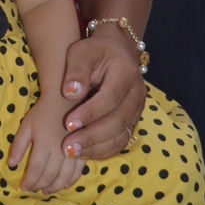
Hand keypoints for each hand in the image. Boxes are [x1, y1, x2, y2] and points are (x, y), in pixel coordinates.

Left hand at [8, 98, 84, 193]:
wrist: (64, 98)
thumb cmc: (43, 111)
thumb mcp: (27, 125)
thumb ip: (18, 145)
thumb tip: (11, 165)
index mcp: (44, 143)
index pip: (35, 170)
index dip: (29, 181)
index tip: (23, 187)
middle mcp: (60, 150)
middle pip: (49, 176)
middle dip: (40, 186)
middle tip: (33, 189)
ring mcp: (74, 151)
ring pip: (64, 177)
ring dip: (54, 187)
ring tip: (46, 190)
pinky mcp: (84, 150)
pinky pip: (78, 171)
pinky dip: (70, 181)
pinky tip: (64, 184)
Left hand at [58, 31, 145, 160]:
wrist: (116, 52)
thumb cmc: (95, 52)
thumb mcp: (82, 51)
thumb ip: (77, 70)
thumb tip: (71, 93)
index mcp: (126, 73)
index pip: (111, 98)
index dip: (90, 113)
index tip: (68, 123)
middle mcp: (137, 94)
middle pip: (118, 121)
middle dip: (92, 136)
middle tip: (68, 146)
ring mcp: (137, 110)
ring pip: (121, 136)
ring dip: (97, 147)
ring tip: (72, 152)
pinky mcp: (132, 121)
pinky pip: (121, 141)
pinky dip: (103, 150)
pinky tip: (83, 153)